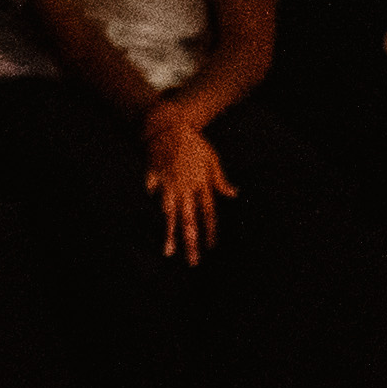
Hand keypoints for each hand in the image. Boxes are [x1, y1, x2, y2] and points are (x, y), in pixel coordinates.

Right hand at [141, 102, 231, 257]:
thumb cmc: (192, 143)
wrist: (169, 125)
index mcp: (202, 184)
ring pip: (170, 214)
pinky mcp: (153, 177)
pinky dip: (153, 198)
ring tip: (169, 252)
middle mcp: (186, 187)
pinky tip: (154, 213)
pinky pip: (152, 191)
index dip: (211, 230)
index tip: (212, 247)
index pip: (209, 212)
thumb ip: (220, 180)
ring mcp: (168, 183)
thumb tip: (234, 194)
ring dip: (170, 234)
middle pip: (190, 219)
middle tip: (193, 262)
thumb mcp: (213, 159)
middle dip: (192, 242)